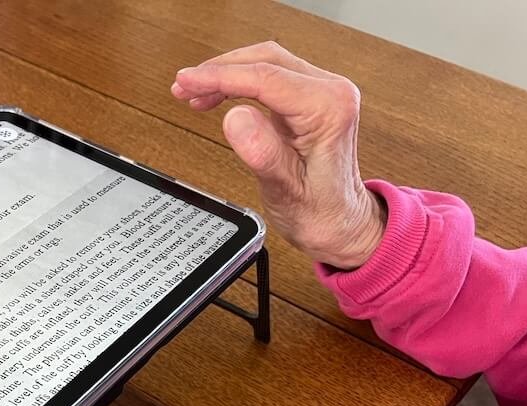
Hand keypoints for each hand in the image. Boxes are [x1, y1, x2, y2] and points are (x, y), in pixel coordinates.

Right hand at [171, 42, 385, 268]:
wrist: (342, 225)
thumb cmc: (322, 214)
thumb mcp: (286, 191)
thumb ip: (263, 153)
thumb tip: (235, 117)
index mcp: (328, 109)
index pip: (265, 78)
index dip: (220, 77)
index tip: (187, 81)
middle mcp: (330, 92)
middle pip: (266, 60)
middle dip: (220, 70)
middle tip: (184, 85)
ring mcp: (322, 94)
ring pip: (267, 64)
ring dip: (228, 74)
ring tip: (194, 92)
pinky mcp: (310, 101)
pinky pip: (271, 79)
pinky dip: (240, 83)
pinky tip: (218, 96)